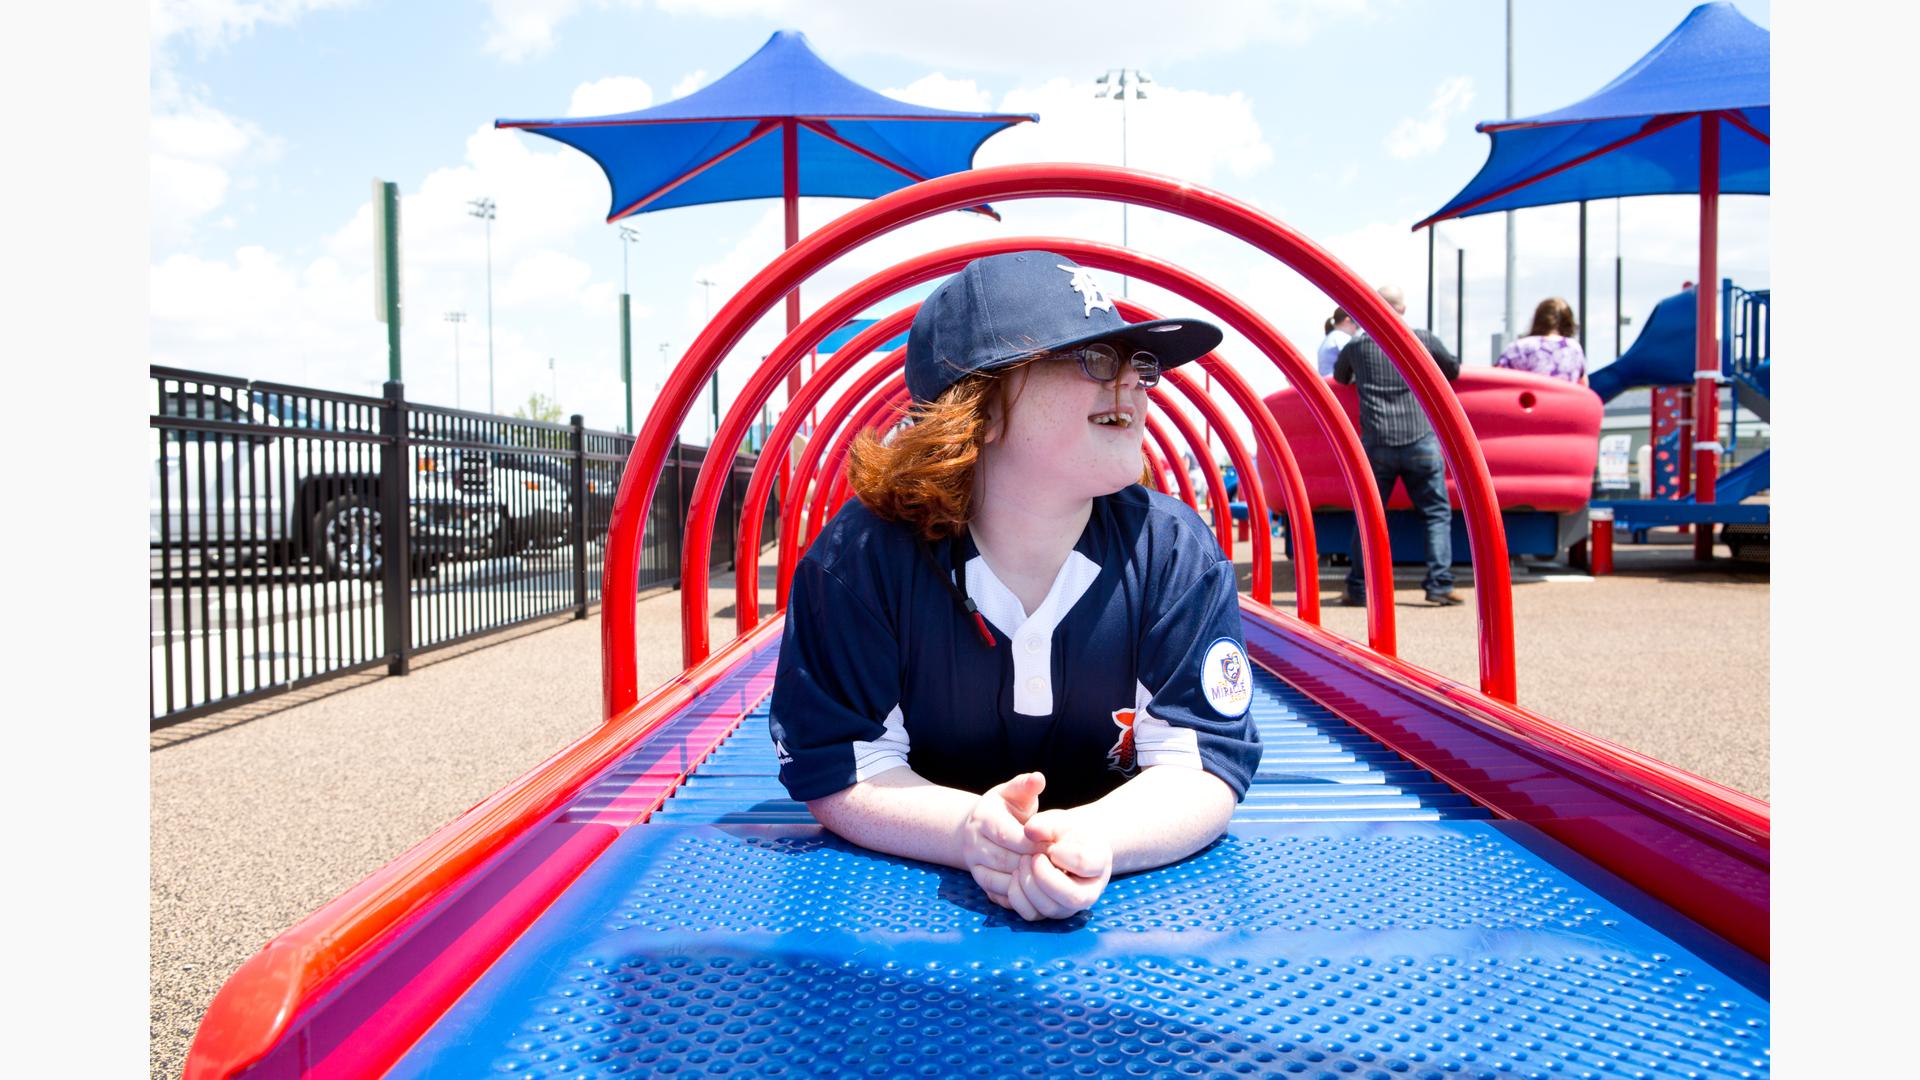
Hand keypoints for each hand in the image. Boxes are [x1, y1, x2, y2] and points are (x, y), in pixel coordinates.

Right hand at [959, 772, 1046, 908]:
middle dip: (1032, 863)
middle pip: (1005, 860)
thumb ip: (1026, 785)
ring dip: (1027, 881)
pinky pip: (998, 895)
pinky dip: (1019, 894)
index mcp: (982, 819)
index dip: (1034, 842)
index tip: (1055, 845)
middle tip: (1056, 865)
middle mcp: (973, 843)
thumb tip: (1038, 778)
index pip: (1009, 835)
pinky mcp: (979, 883)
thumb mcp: (1013, 792)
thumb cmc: (1004, 807)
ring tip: (1049, 877)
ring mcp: (973, 865)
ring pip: (1001, 880)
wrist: (979, 828)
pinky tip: (1037, 887)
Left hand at [1002, 809, 1113, 921]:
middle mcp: (1089, 891)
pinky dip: (1017, 896)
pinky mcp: (1048, 913)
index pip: (1084, 864)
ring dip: (1029, 884)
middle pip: (1072, 896)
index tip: (1051, 845)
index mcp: (1099, 863)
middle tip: (1031, 857)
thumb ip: (1047, 824)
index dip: (1062, 853)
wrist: (1063, 848)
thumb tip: (1030, 830)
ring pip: (1050, 908)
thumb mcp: (1060, 822)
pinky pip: (1031, 915)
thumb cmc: (1064, 833)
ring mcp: (1069, 906)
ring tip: (1022, 863)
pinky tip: (1016, 875)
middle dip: (1045, 876)